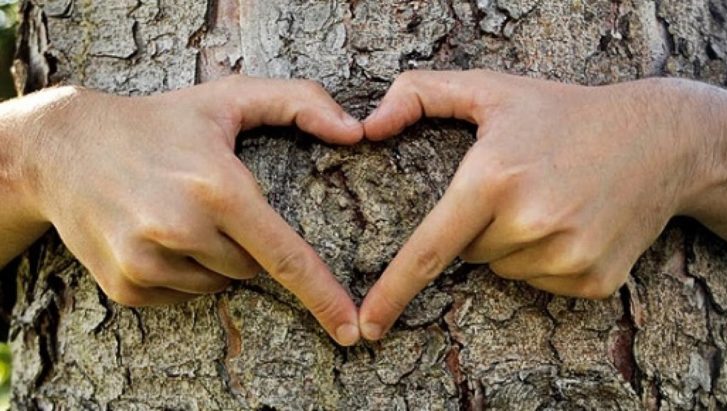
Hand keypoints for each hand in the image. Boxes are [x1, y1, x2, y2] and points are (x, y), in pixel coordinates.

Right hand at [20, 76, 362, 345]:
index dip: (323, 295)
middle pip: (253, 267)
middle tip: (208, 200)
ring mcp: (147, 263)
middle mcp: (180, 230)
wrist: (64, 149)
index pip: (285, 255)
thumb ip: (298, 102)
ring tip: (176, 212)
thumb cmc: (158, 122)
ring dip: (212, 257)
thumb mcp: (228, 98)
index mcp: (217, 188)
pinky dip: (182, 272)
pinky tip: (154, 234)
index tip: (350, 327)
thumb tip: (354, 132)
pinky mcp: (126, 286)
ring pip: (219, 283)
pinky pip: (183, 295)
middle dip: (245, 241)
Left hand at [358, 70, 722, 340]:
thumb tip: (367, 126)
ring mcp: (567, 256)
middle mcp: (530, 223)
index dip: (393, 291)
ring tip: (549, 201)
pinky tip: (573, 223)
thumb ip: (420, 93)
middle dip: (479, 228)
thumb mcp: (491, 89)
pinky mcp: (594, 280)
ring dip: (513, 245)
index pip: (429, 250)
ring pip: (503, 270)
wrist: (658, 140)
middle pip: (468, 254)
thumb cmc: (563, 113)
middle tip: (518, 188)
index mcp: (494, 179)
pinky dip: (545, 260)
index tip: (368, 324)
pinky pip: (541, 283)